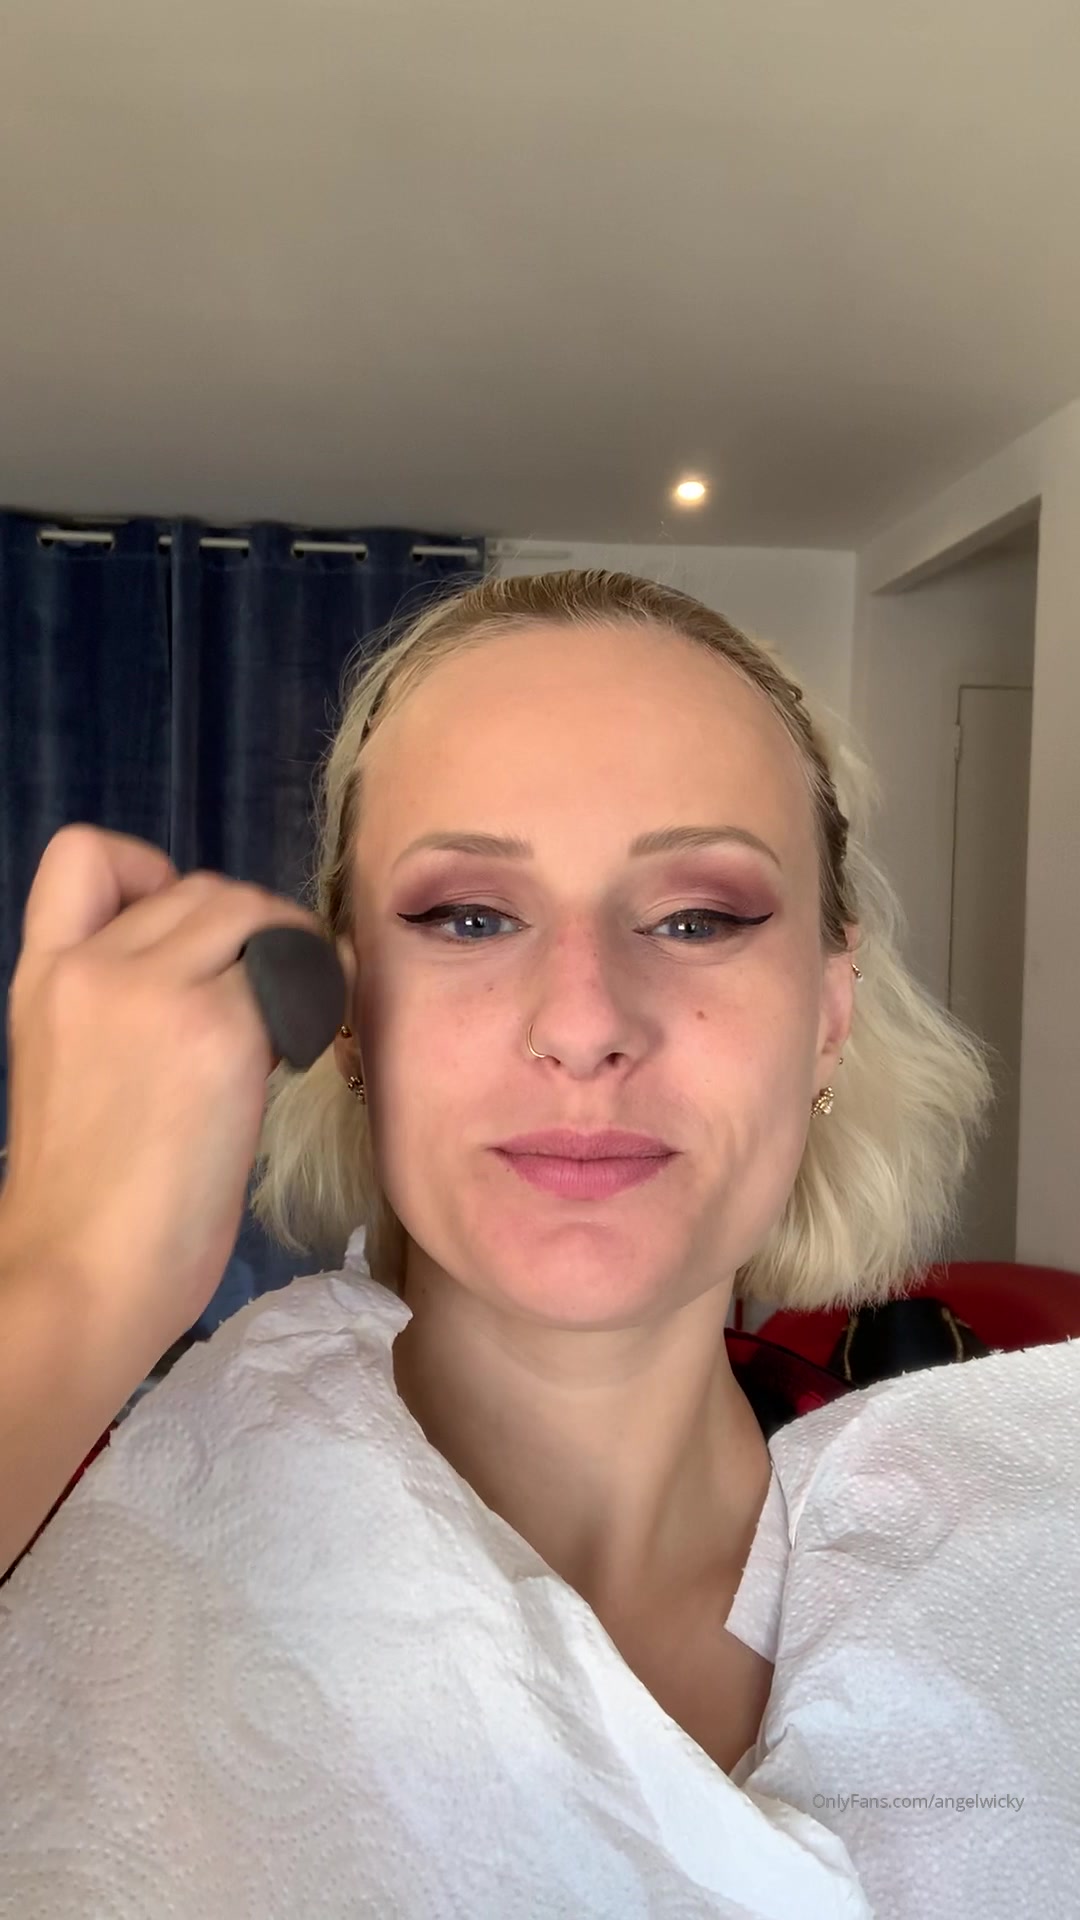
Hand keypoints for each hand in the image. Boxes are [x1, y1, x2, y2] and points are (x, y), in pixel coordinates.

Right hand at [0, 825, 321, 1368]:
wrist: (85, 1272)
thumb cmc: (86, 1201)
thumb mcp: (74, 1068)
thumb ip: (121, 1006)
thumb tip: (221, 973)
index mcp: (44, 975)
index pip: (83, 853)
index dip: (150, 871)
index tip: (185, 935)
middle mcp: (96, 964)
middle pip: (201, 884)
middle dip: (248, 929)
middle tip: (267, 996)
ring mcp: (157, 990)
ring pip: (251, 912)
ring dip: (287, 951)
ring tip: (289, 1017)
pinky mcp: (221, 1028)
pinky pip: (295, 972)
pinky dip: (317, 994)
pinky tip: (306, 1045)